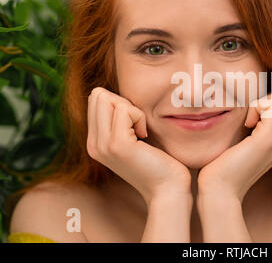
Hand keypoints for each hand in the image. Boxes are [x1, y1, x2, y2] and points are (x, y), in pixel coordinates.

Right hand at [86, 87, 191, 202]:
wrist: (167, 189)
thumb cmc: (158, 160)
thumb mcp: (133, 137)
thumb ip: (120, 119)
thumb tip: (113, 94)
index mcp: (95, 141)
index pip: (95, 98)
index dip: (120, 103)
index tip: (134, 125)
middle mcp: (93, 144)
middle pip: (98, 95)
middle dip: (124, 103)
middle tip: (138, 126)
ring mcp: (102, 145)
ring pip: (108, 99)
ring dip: (133, 110)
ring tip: (141, 133)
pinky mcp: (117, 144)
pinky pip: (125, 109)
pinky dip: (140, 117)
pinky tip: (145, 137)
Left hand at [197, 89, 271, 202]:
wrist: (220, 189)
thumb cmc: (225, 163)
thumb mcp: (245, 139)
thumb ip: (255, 123)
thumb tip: (256, 101)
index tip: (254, 115)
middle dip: (271, 97)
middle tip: (251, 115)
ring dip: (265, 100)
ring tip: (249, 120)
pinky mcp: (269, 140)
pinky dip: (258, 106)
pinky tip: (247, 123)